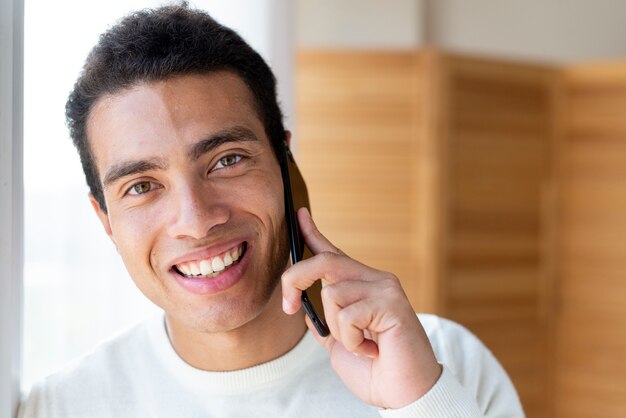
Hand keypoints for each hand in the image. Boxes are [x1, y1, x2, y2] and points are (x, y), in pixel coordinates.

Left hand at [281, 208, 441, 408]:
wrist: (404, 394)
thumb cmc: (375, 370)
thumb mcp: (339, 342)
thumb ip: (325, 320)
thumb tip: (304, 302)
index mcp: (361, 287)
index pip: (333, 253)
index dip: (313, 233)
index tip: (299, 214)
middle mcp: (375, 280)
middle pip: (324, 262)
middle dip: (295, 280)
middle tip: (288, 307)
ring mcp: (385, 289)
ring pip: (332, 293)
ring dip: (337, 329)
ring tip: (361, 345)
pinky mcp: (392, 303)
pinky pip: (347, 316)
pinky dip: (351, 341)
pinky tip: (372, 350)